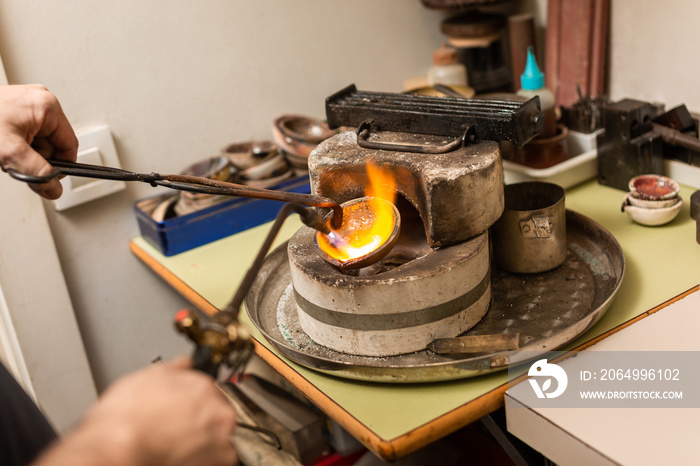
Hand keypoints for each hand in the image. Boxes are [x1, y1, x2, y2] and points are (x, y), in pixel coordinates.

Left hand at [0, 84, 77, 198]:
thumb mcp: (10, 152)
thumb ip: (38, 173)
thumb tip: (54, 189)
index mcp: (47, 106)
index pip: (69, 146)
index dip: (59, 166)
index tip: (44, 177)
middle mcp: (39, 101)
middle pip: (54, 144)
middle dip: (36, 157)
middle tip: (14, 159)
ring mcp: (26, 103)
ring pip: (38, 140)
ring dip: (24, 152)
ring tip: (4, 149)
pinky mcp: (13, 108)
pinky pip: (26, 133)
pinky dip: (15, 144)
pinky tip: (2, 143)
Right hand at [34, 357, 237, 465]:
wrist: (116, 448)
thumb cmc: (125, 418)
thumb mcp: (147, 376)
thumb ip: (175, 368)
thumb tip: (183, 364)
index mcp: (204, 387)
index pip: (209, 390)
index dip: (193, 401)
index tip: (184, 409)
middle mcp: (218, 412)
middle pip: (218, 413)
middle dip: (202, 420)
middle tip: (177, 429)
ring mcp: (221, 440)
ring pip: (220, 438)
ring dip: (205, 442)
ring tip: (177, 445)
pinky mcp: (218, 463)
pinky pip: (218, 460)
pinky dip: (204, 460)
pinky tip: (182, 457)